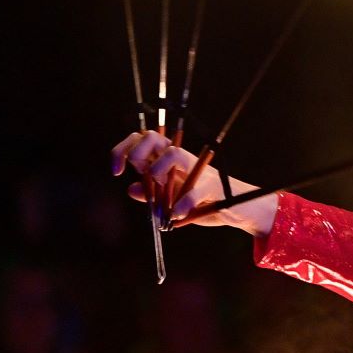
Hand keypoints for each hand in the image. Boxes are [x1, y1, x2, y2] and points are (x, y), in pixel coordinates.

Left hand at [109, 130, 276, 234]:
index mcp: (166, 161)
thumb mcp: (170, 201)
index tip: (116, 171)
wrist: (236, 209)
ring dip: (158, 170)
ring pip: (172, 153)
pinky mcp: (212, 186)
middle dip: (137, 153)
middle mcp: (180, 160)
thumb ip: (151, 194)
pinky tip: (176, 215)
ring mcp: (196, 171)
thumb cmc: (201, 202)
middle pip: (152, 137)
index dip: (122, 150)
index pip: (140, 141)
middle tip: (137, 173)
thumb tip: (132, 188)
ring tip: (158, 193)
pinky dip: (183, 204)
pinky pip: (195, 191)